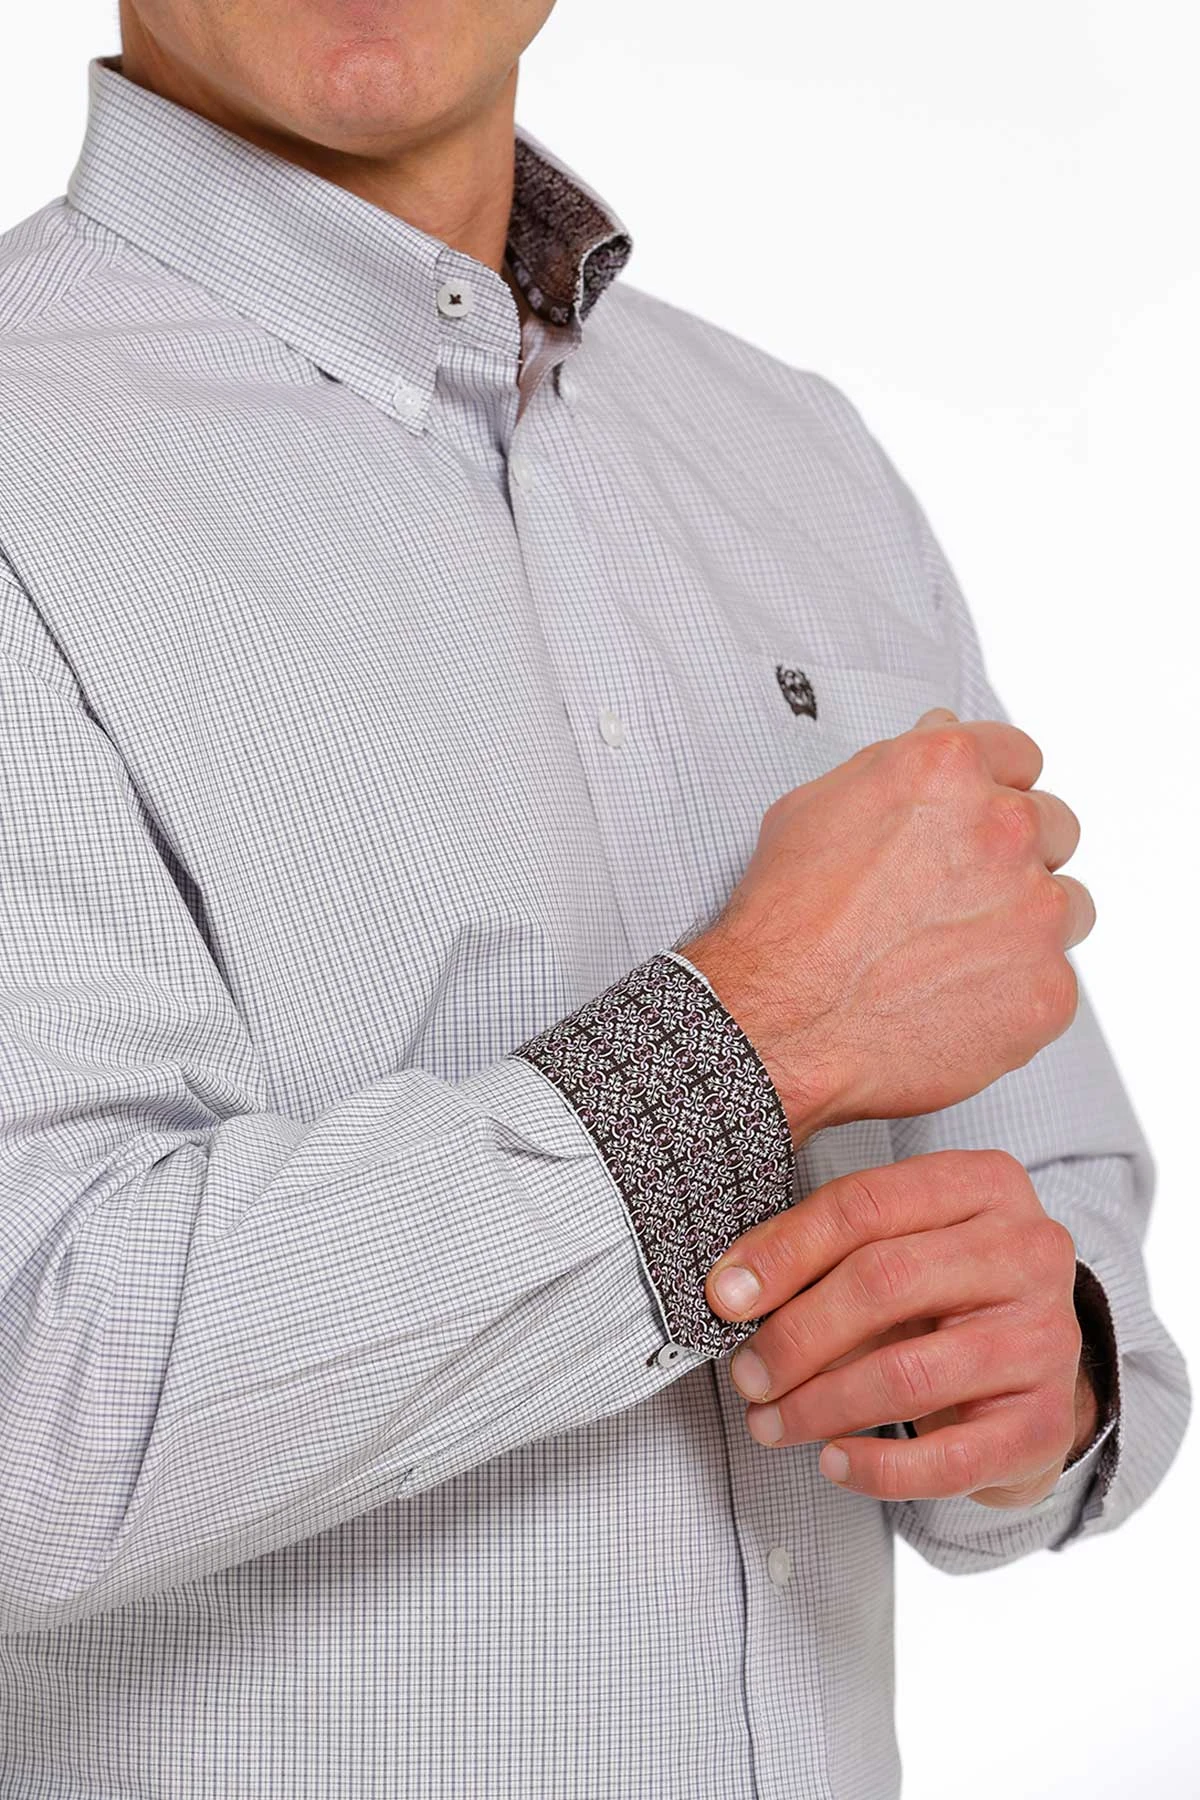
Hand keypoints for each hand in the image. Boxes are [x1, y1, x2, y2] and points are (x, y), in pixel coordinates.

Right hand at [683, 707, 1095, 1141]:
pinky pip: (1053, 981)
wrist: (778, 1023)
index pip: (1018, 755)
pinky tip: (955, 1001)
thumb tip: (937, 737)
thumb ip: (894, 767)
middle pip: (1054, 826)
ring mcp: (1035, 913)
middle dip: (1013, 857)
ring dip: (1027, 922)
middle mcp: (1003, 830)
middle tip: (956, 896)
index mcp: (948, 771)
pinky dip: (1014, 993)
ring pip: (1067, 905)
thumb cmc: (783, 922)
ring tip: (957, 955)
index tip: (976, 819)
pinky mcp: (1047, 989)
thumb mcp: (815, 808)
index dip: (991, 789)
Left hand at [705, 1148, 1093, 1505]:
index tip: (724, 1296)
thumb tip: (733, 1290)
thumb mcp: (892, 1248)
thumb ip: (820, 1251)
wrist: (1027, 1377)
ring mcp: (1047, 1338)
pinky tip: (832, 1462)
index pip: (866, 1204)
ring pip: (907, 1373)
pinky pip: (949, 1458)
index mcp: (985, 1184)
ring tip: (769, 1422)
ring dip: (819, 1406)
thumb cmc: (939, 1297)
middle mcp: (1029, 1250)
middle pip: (883, 1281)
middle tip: (746, 1374)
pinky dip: (878, 1468)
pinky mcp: (1046, 1424)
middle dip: (796, 1334)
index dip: (784, 1251)